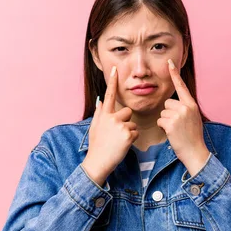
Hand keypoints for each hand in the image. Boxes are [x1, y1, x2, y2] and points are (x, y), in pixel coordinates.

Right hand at [82, 66, 138, 185]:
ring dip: (129, 132)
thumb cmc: (96, 145)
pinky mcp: (128, 135)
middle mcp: (111, 117)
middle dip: (126, 122)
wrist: (98, 161)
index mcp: (103, 114)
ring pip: (133, 124)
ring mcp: (120, 126)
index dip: (112, 81)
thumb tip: (100, 100)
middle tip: (117, 134)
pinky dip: (132, 140)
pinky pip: (136, 133)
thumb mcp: (94, 127)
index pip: (109, 94)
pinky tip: (122, 145)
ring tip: (118, 141)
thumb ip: (99, 112)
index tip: (116, 69)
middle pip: (128, 111)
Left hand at [157, 59, 209, 177]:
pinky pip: (160, 121)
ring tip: (175, 130)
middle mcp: (186, 107)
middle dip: (168, 114)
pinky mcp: (171, 123)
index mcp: (192, 104)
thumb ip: (185, 109)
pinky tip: (171, 133)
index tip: (169, 62)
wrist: (195, 152)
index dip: (175, 74)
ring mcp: (179, 115)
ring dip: (165, 122)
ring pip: (162, 112)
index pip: (181, 86)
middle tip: (177, 125)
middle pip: (167, 103)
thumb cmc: (193, 137)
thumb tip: (172, 104)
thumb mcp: (193, 118)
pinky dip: (162, 128)